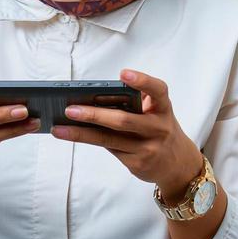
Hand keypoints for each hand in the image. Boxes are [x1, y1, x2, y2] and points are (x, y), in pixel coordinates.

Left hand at [53, 68, 203, 199]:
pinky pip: (109, 150)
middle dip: (94, 115)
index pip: (158, 90)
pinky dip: (89, 141)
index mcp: (163, 108)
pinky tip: (72, 136)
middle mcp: (159, 128)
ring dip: (81, 133)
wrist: (178, 164)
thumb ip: (134, 103)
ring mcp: (148, 148)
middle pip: (123, 120)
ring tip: (59, 128)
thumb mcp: (156, 113)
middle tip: (70, 109)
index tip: (123, 73)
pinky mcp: (138, 163)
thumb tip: (91, 98)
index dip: (142, 81)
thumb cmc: (158, 129)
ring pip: (109, 139)